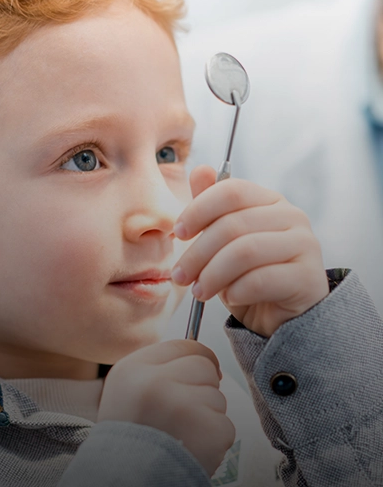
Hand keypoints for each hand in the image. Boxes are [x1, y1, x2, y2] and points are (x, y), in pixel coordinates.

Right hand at [97, 338, 235, 476]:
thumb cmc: (127, 440)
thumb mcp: (125, 391)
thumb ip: (158, 370)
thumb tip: (206, 362)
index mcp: (133, 369)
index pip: (182, 345)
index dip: (197, 358)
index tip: (202, 372)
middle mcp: (156, 381)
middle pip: (204, 366)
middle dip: (202, 388)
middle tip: (183, 415)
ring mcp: (183, 405)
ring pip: (216, 397)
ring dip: (206, 417)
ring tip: (180, 437)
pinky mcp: (206, 431)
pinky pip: (225, 424)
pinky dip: (213, 440)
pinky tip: (190, 450)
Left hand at [171, 165, 328, 337]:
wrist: (282, 315)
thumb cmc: (248, 274)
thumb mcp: (223, 241)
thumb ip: (212, 207)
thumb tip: (200, 170)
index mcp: (270, 200)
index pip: (231, 190)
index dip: (198, 210)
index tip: (178, 233)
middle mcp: (292, 216)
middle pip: (232, 225)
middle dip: (198, 253)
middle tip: (180, 276)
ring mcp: (305, 245)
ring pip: (245, 252)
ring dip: (212, 275)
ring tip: (199, 291)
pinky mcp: (308, 278)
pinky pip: (261, 280)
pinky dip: (236, 291)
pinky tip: (230, 298)